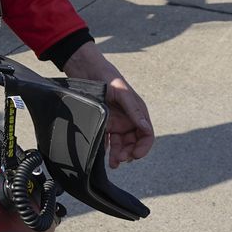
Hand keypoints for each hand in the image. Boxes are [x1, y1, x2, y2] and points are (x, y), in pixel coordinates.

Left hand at [62, 41, 153, 168]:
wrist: (85, 68)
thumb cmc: (106, 76)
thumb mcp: (121, 91)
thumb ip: (133, 109)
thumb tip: (145, 128)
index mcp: (137, 111)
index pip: (146, 133)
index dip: (144, 146)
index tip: (136, 155)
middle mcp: (128, 118)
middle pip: (133, 142)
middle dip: (129, 152)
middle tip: (120, 159)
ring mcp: (115, 121)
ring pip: (121, 144)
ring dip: (119, 154)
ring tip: (113, 163)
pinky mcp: (103, 123)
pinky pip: (107, 140)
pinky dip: (107, 149)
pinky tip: (103, 155)